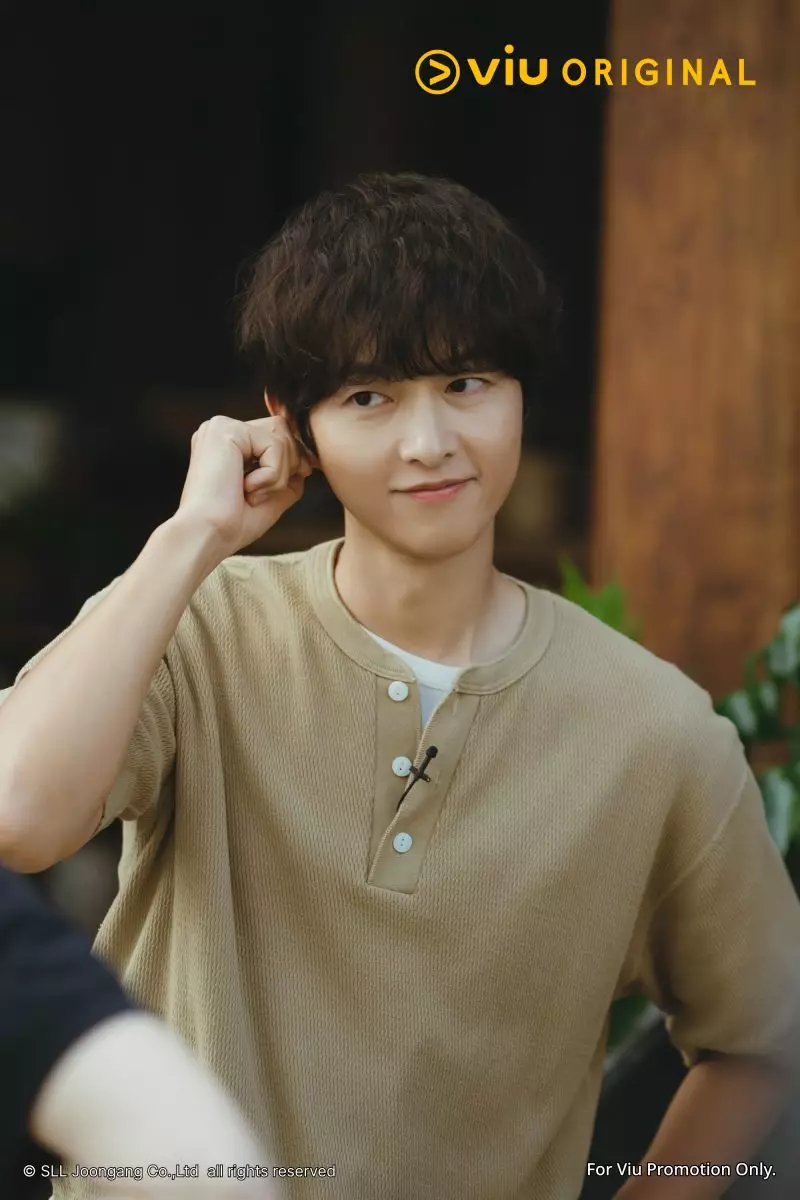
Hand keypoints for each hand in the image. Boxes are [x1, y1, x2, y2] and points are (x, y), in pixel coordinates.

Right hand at [176, 412, 313, 557]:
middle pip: (282, 429)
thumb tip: (306, 463)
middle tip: (265, 493)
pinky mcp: (226, 431)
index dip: (292, 457)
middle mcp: (222, 429)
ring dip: (279, 473)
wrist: (208, 536)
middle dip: (289, 463)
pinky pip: (274, 444)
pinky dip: (271, 474)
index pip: (275, 434)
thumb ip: (287, 477)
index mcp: (227, 442)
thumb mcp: (271, 497)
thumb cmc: (232, 525)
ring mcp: (222, 427)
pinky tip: (247, 488)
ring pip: (281, 436)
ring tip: (253, 494)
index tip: (297, 478)